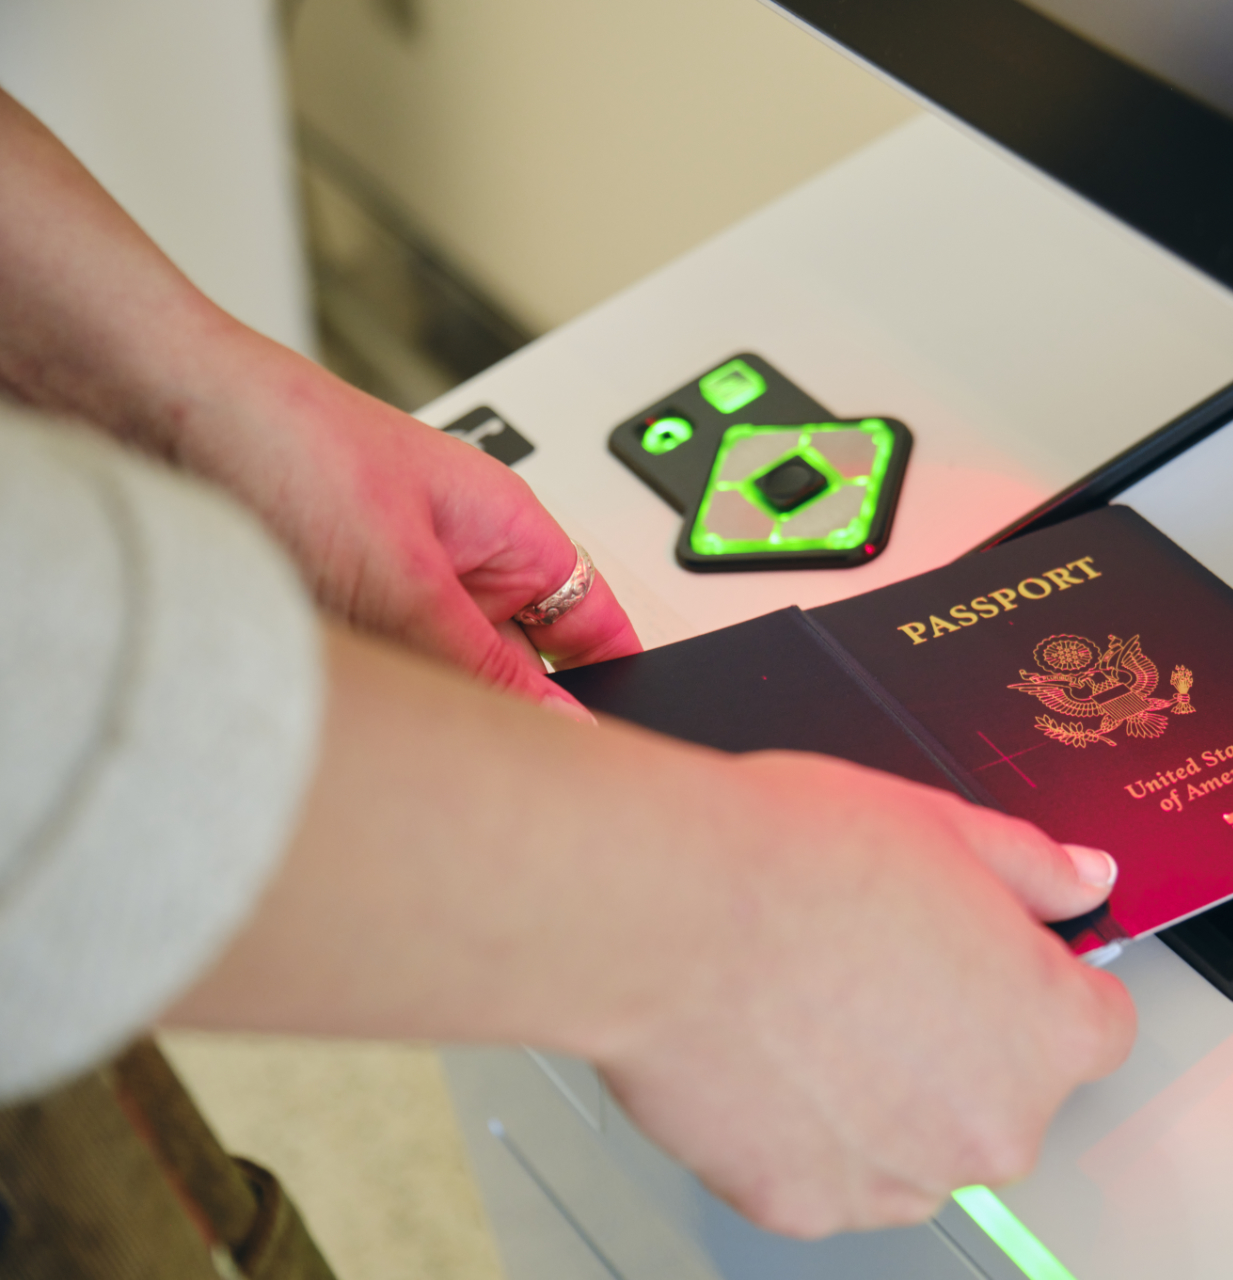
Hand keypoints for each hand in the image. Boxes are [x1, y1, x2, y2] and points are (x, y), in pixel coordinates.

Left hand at [0, 88, 637, 710]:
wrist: (141, 406)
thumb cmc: (279, 434)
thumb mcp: (403, 575)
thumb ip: (485, 662)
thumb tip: (563, 728)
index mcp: (508, 530)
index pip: (597, 625)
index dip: (617, 688)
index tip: (609, 757)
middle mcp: (458, 562)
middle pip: (520, 671)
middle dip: (507, 719)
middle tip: (492, 769)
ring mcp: (394, 591)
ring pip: (443, 684)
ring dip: (425, 709)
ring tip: (401, 728)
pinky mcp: (332, 615)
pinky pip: (379, 683)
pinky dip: (368, 703)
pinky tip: (347, 717)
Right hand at [170, 637, 1134, 1240]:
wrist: (631, 890)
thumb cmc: (768, 843)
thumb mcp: (926, 818)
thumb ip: (1021, 857)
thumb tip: (1077, 869)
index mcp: (1030, 1027)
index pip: (1094, 1023)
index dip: (1042, 979)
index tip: (1004, 956)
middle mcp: (971, 1118)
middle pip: (1001, 1089)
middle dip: (956, 1026)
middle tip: (878, 958)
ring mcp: (878, 1167)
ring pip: (912, 1130)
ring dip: (878, 1070)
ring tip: (807, 985)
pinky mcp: (786, 1189)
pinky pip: (828, 1158)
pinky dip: (805, 1109)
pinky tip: (760, 1031)